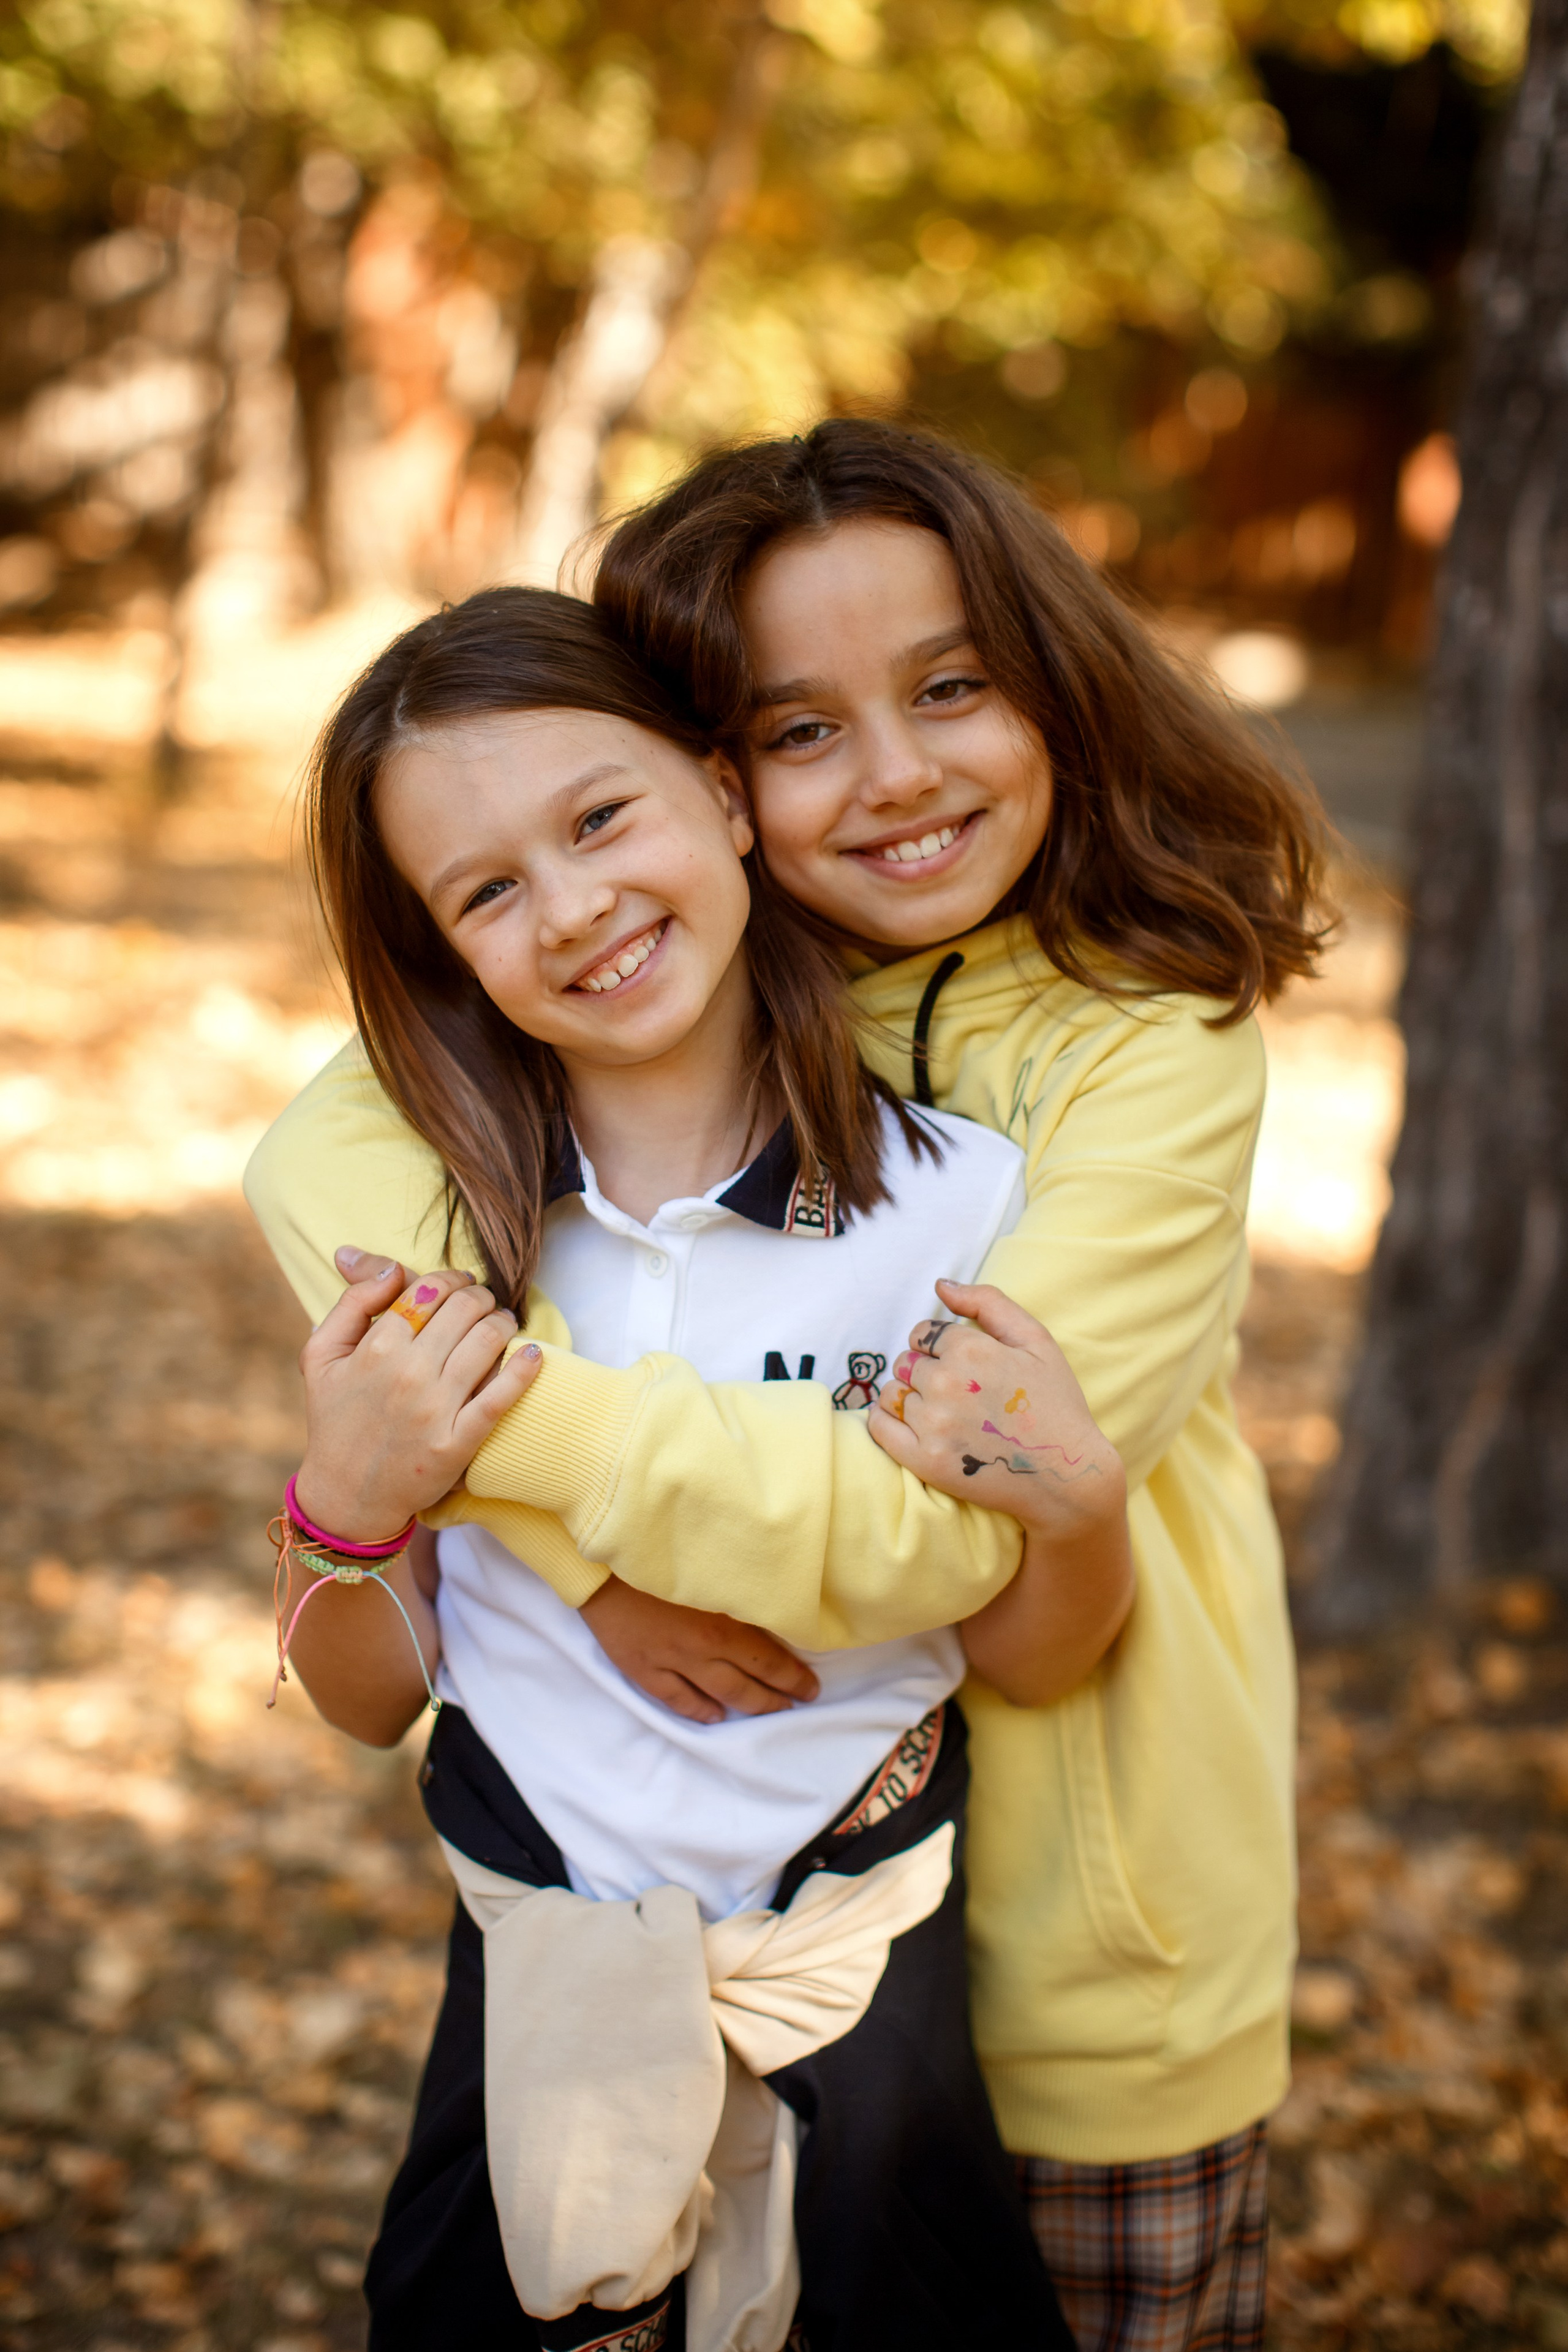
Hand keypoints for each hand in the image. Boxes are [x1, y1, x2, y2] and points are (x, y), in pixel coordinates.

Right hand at [295, 1262, 542, 1541]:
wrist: (346, 1494)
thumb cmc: (335, 1418)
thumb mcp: (320, 1355)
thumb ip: (352, 1302)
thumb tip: (391, 1267)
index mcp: (375, 1347)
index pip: (429, 1289)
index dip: (451, 1278)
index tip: (460, 1283)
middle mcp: (408, 1373)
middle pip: (465, 1308)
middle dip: (480, 1296)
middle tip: (483, 1302)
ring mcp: (435, 1409)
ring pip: (488, 1341)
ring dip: (503, 1321)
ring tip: (503, 1322)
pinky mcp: (458, 1443)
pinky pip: (501, 1396)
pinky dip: (524, 1369)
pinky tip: (533, 1355)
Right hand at [579, 1577, 820, 1726]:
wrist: (600, 1560)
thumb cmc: (662, 1550)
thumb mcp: (715, 1565)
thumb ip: (744, 1591)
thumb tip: (777, 1605)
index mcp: (723, 1625)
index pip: (769, 1661)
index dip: (793, 1677)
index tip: (811, 1687)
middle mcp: (699, 1651)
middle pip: (747, 1683)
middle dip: (776, 1696)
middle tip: (798, 1702)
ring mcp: (669, 1662)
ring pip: (716, 1694)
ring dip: (745, 1706)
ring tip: (767, 1711)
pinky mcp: (640, 1666)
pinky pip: (674, 1697)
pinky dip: (697, 1709)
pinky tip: (714, 1715)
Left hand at [868, 1279, 1123, 1539]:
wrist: (1069, 1476)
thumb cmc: (1056, 1404)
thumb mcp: (1036, 1340)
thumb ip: (988, 1302)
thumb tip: (941, 1286)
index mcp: (971, 1350)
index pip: (924, 1334)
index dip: (939, 1346)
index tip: (960, 1364)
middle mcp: (946, 1384)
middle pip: (906, 1362)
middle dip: (925, 1370)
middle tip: (957, 1391)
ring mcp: (933, 1424)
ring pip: (893, 1393)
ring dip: (910, 1397)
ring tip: (943, 1413)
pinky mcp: (925, 1461)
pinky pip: (879, 1428)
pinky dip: (885, 1420)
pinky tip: (907, 1423)